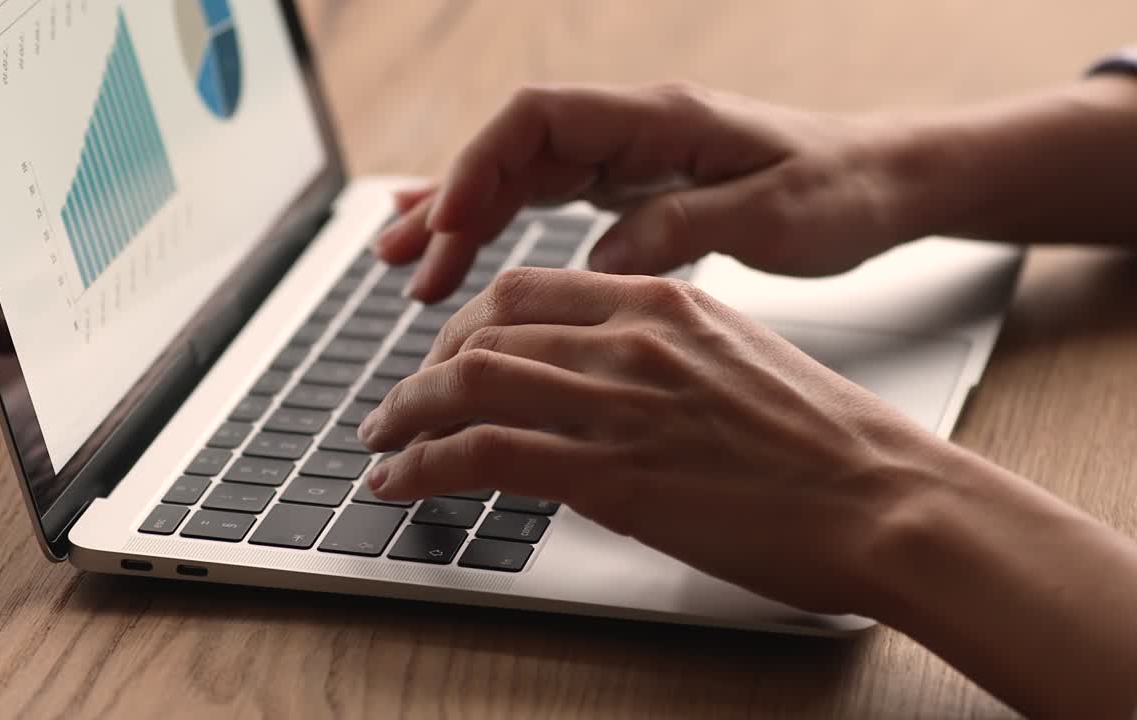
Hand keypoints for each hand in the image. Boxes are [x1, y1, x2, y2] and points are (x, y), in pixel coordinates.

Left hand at [357, 268, 934, 613]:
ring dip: (406, 414)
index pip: (530, 289)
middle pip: (485, 326)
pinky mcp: (609, 472)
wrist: (886, 497)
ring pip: (468, 382)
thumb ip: (661, 355)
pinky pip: (482, 452)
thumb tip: (603, 382)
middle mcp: (631, 337)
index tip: (447, 354)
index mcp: (664, 301)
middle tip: (402, 402)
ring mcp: (617, 401)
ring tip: (381, 442)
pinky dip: (424, 464)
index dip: (468, 322)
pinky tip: (401, 482)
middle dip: (425, 366)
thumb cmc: (828, 444)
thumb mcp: (738, 361)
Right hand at [377, 83, 924, 301]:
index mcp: (660, 119)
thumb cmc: (845, 191)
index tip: (445, 228)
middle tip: (400, 266)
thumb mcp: (775, 216)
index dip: (480, 168)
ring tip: (404, 264)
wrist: (890, 181)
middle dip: (450, 204)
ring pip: (522, 177)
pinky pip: (550, 199)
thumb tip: (597, 262)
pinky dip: (502, 225)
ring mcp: (631, 155)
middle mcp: (634, 128)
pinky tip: (465, 247)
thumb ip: (683, 230)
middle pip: (513, 150)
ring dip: (462, 218)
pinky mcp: (637, 186)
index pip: (538, 120)